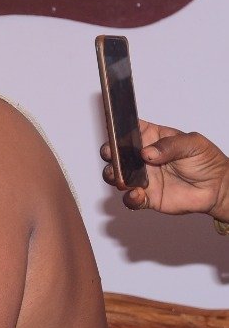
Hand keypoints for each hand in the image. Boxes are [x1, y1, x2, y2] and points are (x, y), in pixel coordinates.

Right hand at [100, 122, 228, 219]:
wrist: (217, 187)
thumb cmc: (206, 160)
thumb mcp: (193, 143)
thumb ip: (170, 145)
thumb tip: (147, 153)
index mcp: (151, 139)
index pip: (130, 130)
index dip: (119, 128)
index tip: (115, 130)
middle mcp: (142, 158)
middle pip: (116, 153)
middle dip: (109, 152)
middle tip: (112, 154)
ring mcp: (142, 178)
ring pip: (117, 176)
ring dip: (114, 176)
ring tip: (122, 178)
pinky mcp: (146, 197)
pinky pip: (131, 199)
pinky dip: (130, 198)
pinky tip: (137, 194)